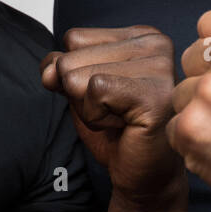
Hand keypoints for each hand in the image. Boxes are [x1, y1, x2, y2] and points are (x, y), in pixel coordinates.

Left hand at [41, 26, 185, 211]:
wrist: (143, 175)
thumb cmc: (117, 131)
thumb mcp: (78, 90)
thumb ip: (59, 69)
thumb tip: (50, 71)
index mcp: (141, 35)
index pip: (74, 38)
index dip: (77, 74)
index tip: (109, 95)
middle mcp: (156, 43)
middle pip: (72, 56)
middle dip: (80, 94)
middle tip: (115, 112)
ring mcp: (160, 67)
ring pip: (78, 76)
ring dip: (89, 108)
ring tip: (120, 119)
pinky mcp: (153, 95)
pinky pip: (94, 92)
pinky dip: (96, 118)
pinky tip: (123, 126)